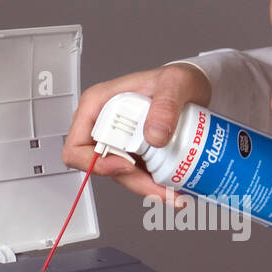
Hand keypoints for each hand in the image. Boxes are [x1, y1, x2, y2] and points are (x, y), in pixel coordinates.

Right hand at [61, 62, 211, 201]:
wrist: (195, 89)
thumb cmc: (176, 80)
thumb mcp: (175, 82)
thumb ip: (166, 105)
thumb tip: (154, 135)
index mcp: (98, 105)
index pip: (77, 145)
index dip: (96, 163)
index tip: (126, 165)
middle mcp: (104, 126)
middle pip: (102, 167)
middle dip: (133, 182)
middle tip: (160, 187)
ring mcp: (120, 143)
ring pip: (123, 176)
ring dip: (147, 188)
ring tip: (172, 191)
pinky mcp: (136, 155)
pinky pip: (139, 177)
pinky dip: (155, 185)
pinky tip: (173, 187)